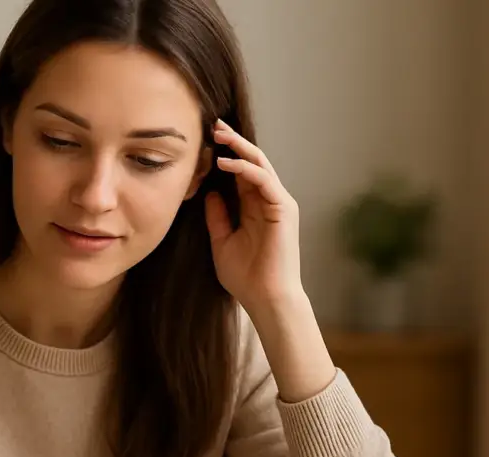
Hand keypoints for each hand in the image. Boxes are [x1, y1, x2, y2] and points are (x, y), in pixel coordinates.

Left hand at [204, 119, 302, 313]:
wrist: (265, 298)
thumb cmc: (246, 277)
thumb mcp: (222, 241)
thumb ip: (216, 216)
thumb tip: (209, 192)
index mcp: (255, 207)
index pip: (241, 172)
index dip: (225, 154)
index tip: (205, 141)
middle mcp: (269, 201)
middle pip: (252, 161)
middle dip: (233, 142)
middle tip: (213, 125)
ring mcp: (279, 203)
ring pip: (260, 164)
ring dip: (239, 148)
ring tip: (218, 135)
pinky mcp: (283, 208)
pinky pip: (264, 180)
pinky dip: (245, 169)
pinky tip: (226, 163)